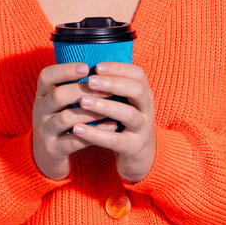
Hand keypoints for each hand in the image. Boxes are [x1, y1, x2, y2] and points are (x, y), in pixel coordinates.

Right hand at [32, 63, 120, 180]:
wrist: (48, 154)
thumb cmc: (61, 119)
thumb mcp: (61, 102)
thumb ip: (75, 86)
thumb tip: (106, 66)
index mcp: (42, 94)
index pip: (46, 76)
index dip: (65, 70)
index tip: (86, 67)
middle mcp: (40, 110)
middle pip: (58, 95)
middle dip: (84, 90)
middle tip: (107, 88)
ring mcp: (45, 131)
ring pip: (67, 118)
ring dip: (92, 111)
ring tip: (112, 107)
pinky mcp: (53, 149)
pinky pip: (74, 140)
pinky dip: (94, 133)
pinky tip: (112, 126)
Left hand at [71, 62, 156, 183]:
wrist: (141, 157)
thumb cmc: (126, 124)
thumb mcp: (126, 103)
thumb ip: (113, 88)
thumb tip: (86, 68)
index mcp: (144, 95)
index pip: (138, 75)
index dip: (119, 68)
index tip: (98, 66)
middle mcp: (147, 109)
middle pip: (137, 90)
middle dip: (113, 83)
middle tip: (90, 81)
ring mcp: (142, 129)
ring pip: (128, 114)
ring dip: (105, 106)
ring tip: (83, 102)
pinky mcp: (133, 147)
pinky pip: (115, 140)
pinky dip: (96, 134)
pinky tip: (78, 129)